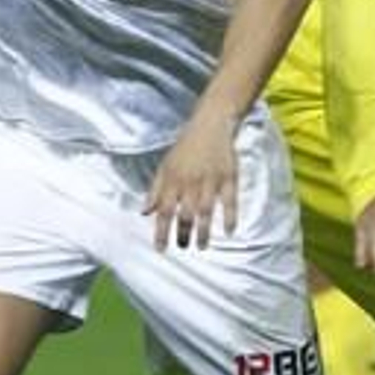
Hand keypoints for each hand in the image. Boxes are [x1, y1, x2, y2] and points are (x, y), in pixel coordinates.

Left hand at [143, 114, 239, 250]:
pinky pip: (230, 200)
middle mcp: (191, 182)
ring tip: (201, 246)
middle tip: (182, 247)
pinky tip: (229, 231)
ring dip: (203, 231)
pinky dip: (230, 216)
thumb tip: (144, 213)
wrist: (211, 125)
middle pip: (185, 214)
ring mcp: (211, 180)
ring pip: (205, 211)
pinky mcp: (229, 177)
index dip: (161, 231)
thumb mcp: (165, 166)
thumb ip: (155, 190)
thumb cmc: (185, 148)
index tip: (160, 249)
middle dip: (182, 234)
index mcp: (173, 180)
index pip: (164, 210)